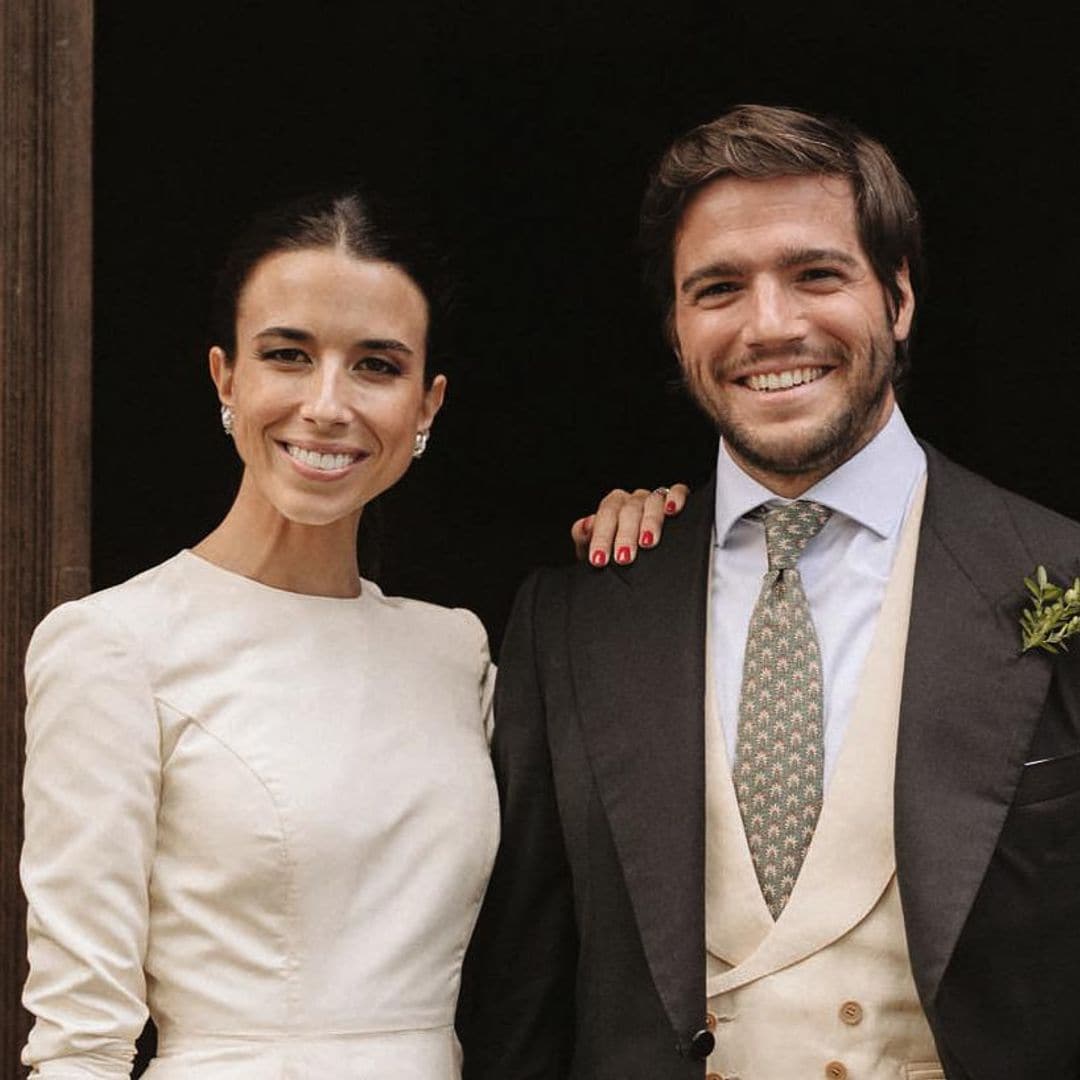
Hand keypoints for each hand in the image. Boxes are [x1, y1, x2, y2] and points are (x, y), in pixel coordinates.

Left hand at [571, 484, 688, 566]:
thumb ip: (585, 539)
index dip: (601, 537)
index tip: (599, 559)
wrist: (637, 558)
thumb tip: (585, 525)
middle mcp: (633, 500)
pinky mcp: (675, 499)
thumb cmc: (616, 554)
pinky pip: (677, 492)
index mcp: (612, 507)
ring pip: (652, 502)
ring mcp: (654, 499)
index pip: (605, 515)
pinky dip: (675, 498)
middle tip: (623, 558)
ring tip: (647, 542)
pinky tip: (672, 510)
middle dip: (625, 535)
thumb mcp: (597, 551)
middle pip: (629, 510)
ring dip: (650, 522)